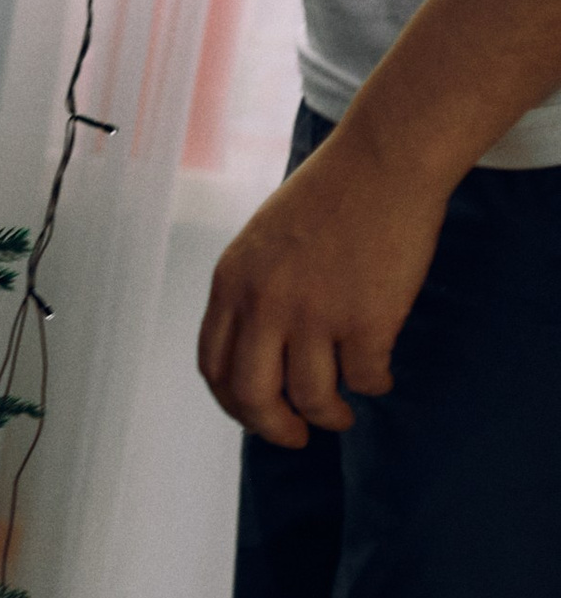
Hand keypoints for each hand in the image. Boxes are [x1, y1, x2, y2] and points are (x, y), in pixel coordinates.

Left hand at [197, 120, 452, 442]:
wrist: (382, 161)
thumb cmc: (328, 196)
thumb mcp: (262, 241)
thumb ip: (252, 292)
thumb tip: (258, 354)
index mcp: (231, 283)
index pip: (214, 366)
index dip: (233, 403)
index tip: (257, 415)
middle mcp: (264, 303)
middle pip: (251, 397)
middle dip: (273, 428)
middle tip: (296, 435)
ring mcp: (314, 313)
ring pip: (311, 398)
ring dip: (329, 416)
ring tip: (342, 413)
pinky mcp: (366, 320)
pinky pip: (364, 378)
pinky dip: (373, 385)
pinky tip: (379, 375)